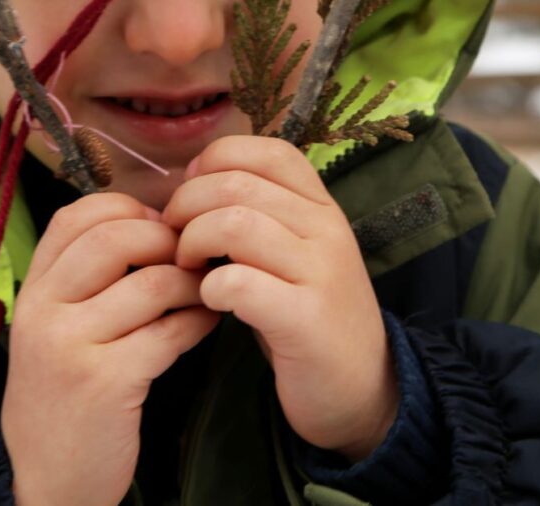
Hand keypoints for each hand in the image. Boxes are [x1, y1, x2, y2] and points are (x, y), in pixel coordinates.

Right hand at [1, 192, 218, 505]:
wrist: (52, 481)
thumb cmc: (63, 393)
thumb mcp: (54, 327)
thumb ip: (85, 277)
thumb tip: (155, 223)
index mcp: (33, 288)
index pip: (76, 215)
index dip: (126, 208)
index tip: (158, 225)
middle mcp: (44, 309)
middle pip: (115, 237)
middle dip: (165, 238)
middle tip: (190, 255)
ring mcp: (71, 345)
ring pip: (152, 282)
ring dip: (192, 281)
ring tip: (206, 289)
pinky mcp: (106, 382)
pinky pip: (169, 331)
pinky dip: (198, 321)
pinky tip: (206, 323)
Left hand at [162, 136, 397, 460]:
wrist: (364, 388)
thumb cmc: (307, 310)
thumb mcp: (293, 249)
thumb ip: (257, 210)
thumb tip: (191, 179)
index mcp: (320, 205)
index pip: (268, 151)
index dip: (217, 160)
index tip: (191, 190)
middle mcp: (326, 229)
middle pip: (237, 184)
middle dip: (187, 205)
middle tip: (175, 237)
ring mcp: (320, 272)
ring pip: (235, 224)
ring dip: (193, 243)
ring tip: (188, 267)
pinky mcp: (306, 320)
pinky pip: (240, 282)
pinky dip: (211, 287)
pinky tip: (211, 300)